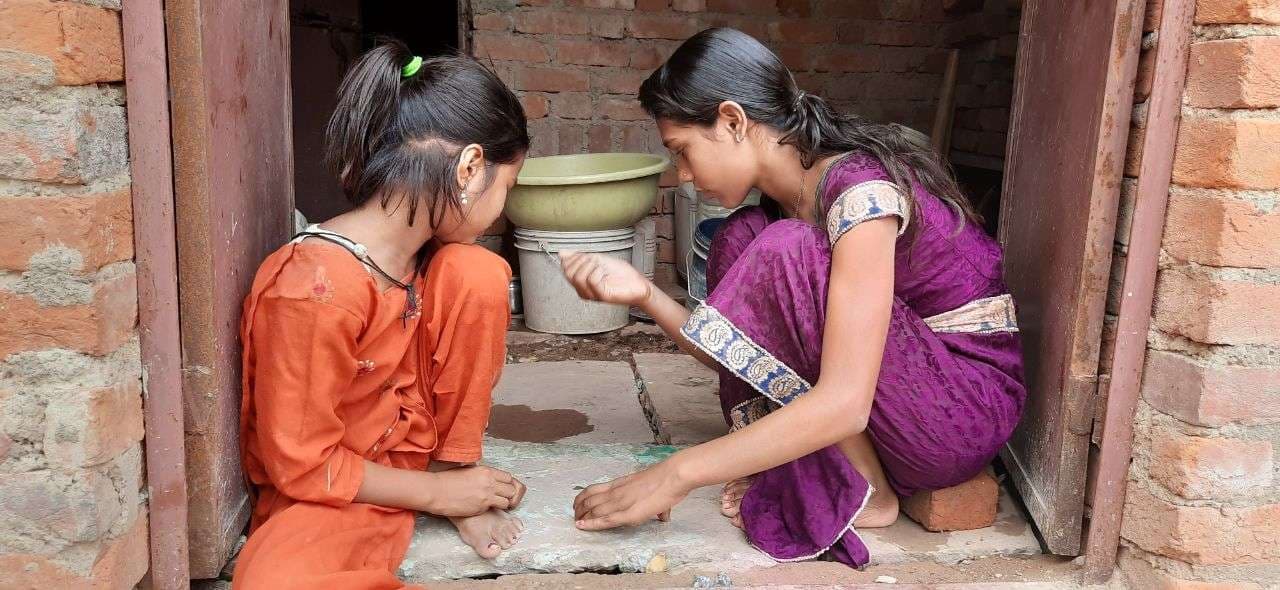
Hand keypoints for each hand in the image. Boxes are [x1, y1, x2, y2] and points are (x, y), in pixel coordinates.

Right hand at [422, 465, 526, 516]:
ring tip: (495, 504)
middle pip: (511, 489)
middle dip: (508, 494)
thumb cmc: (448, 480)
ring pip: (507, 501)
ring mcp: (486, 495)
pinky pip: (494, 509)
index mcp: (486, 471)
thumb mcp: (468, 470)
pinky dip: (491, 509)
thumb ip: (481, 473)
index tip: (502, 488)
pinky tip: (483, 507)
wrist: (436, 491)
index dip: (506, 484)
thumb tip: (489, 476)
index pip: (508, 477)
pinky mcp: (481, 507)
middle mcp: (489, 482)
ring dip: (502, 503)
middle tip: (501, 497)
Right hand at [559, 249, 653, 306]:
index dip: (574, 258)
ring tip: (600, 265)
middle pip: (569, 274)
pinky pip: (592, 280)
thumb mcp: (598, 261)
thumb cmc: (621, 274)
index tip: (587, 255)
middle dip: (582, 260)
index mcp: (581, 283)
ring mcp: (593, 295)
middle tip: (595, 259)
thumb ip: (580, 257)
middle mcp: (584, 291)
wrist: (638, 284)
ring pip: (579, 277)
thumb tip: (562, 253)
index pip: (566, 269)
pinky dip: (598, 271)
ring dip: (590, 265)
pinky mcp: (602, 296)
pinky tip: (604, 271)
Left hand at [572, 459, 689, 530]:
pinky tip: (581, 526)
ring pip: (593, 510)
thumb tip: (663, 515)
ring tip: (575, 523)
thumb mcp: (654, 487)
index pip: (594, 490)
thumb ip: (655, 503)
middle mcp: (617, 491)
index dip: (582, 498)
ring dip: (582, 517)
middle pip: (589, 500)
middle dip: (578, 509)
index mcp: (621, 483)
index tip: (576, 504)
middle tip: (574, 516)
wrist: (674, 475)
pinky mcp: (628, 514)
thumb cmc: (667, 479)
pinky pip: (605, 520)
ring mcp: (621, 502)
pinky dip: (591, 524)